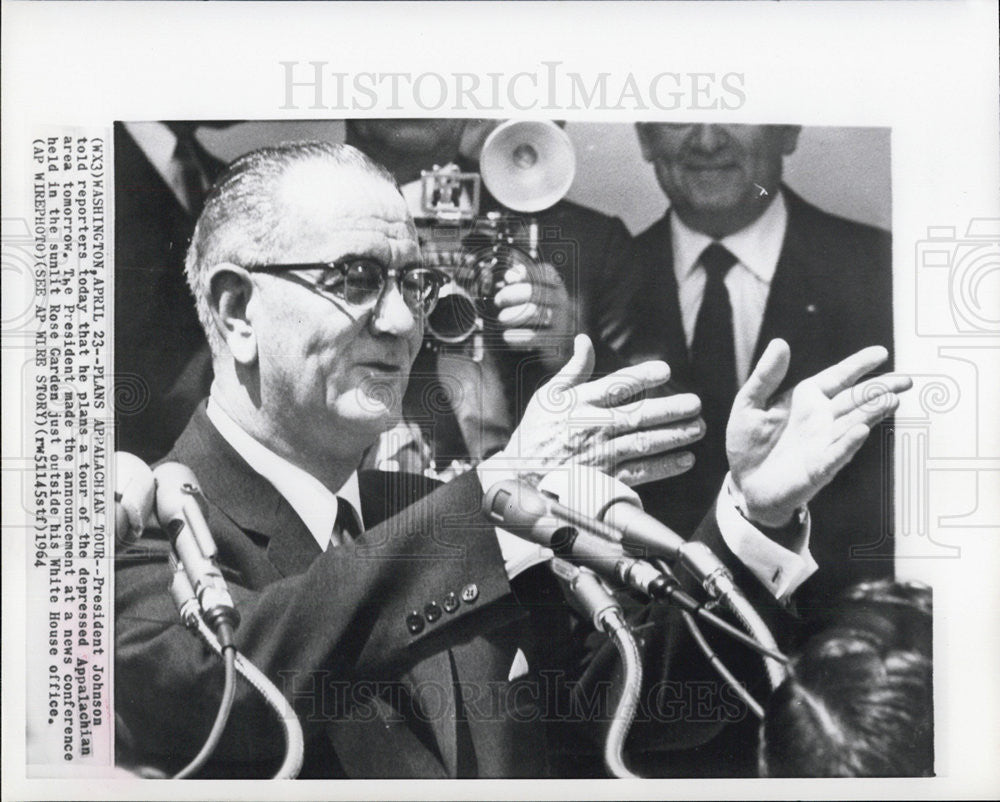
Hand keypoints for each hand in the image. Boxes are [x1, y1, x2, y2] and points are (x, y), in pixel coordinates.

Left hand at [493, 260, 573, 367]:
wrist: (555, 340)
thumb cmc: (535, 309)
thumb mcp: (531, 291)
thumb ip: (520, 281)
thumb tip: (510, 277)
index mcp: (555, 284)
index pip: (542, 272)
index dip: (523, 273)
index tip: (508, 279)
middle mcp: (561, 299)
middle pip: (533, 292)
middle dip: (509, 295)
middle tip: (498, 300)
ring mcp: (561, 319)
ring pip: (531, 313)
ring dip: (510, 316)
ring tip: (502, 318)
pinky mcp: (557, 339)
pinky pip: (533, 336)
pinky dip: (516, 336)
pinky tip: (507, 336)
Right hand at [503, 334, 704, 485]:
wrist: (520, 474)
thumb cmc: (536, 431)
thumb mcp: (548, 395)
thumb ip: (573, 369)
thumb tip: (584, 339)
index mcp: (580, 402)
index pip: (616, 385)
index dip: (642, 376)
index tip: (665, 370)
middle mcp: (591, 426)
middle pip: (638, 415)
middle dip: (670, 409)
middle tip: (695, 404)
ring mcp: (598, 453)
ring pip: (643, 443)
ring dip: (673, 436)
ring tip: (697, 429)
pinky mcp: (602, 478)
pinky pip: (638, 472)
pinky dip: (663, 467)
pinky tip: (685, 460)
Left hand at [727, 339, 912, 527]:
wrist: (745, 486)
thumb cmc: (749, 445)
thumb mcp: (749, 404)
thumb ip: (765, 376)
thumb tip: (779, 343)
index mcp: (806, 401)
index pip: (837, 378)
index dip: (858, 365)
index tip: (880, 353)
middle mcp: (821, 420)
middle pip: (856, 399)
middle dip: (880, 388)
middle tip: (906, 379)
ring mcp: (823, 444)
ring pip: (853, 423)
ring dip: (872, 411)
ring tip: (892, 398)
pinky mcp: (818, 468)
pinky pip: (836, 453)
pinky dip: (848, 442)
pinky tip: (861, 430)